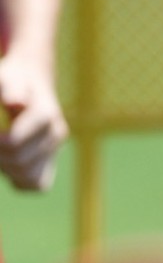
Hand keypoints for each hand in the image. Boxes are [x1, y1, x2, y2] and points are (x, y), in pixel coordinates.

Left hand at [0, 54, 67, 190]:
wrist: (30, 83)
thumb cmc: (10, 80)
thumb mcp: (6, 78)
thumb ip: (9, 88)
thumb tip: (14, 103)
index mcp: (46, 113)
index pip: (14, 142)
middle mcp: (56, 133)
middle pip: (19, 161)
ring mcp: (55, 149)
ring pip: (28, 177)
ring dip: (5, 168)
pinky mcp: (51, 161)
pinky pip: (37, 184)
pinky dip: (18, 179)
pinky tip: (7, 164)